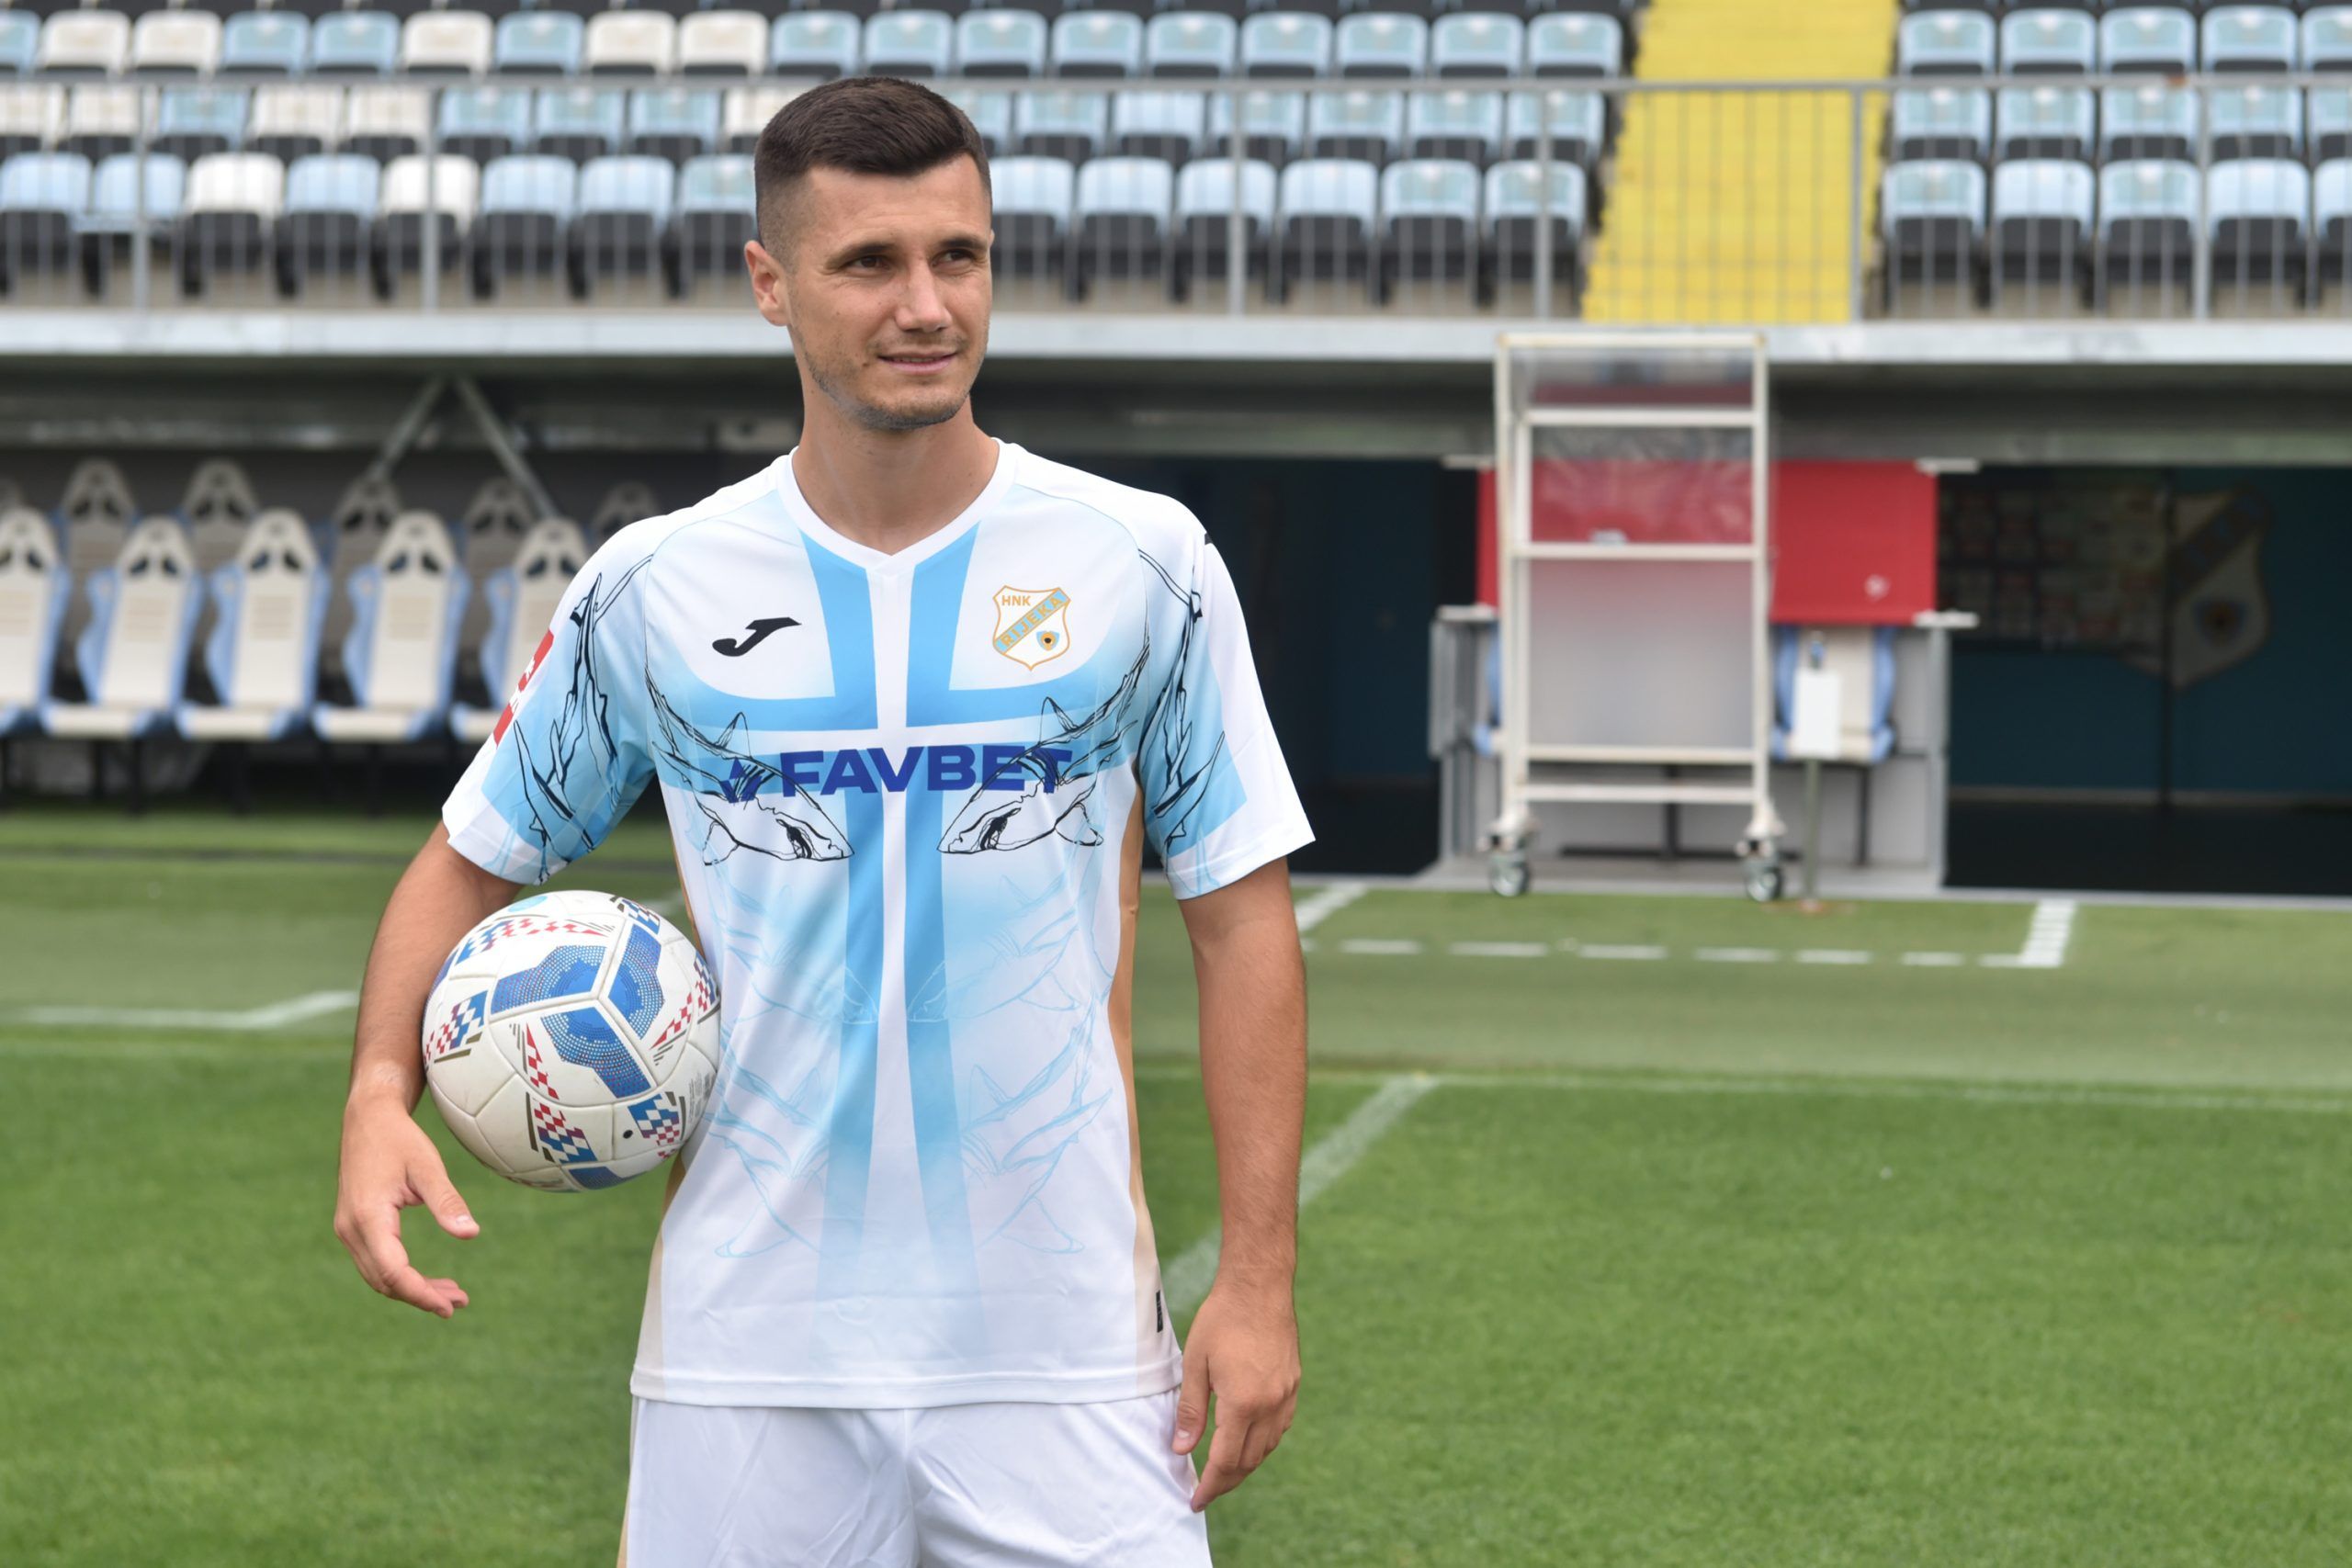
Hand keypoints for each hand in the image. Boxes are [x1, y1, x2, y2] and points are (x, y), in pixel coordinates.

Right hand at [333, 1090, 477, 1317]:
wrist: (367, 1118)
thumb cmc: (400, 1140)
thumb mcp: (428, 1167)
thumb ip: (447, 1202)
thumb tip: (471, 1234)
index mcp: (368, 1217)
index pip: (393, 1271)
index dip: (421, 1293)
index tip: (449, 1306)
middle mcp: (351, 1229)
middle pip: (384, 1280)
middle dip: (420, 1296)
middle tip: (460, 1302)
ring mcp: (348, 1229)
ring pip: (378, 1275)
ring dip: (412, 1288)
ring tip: (452, 1294)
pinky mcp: (353, 1227)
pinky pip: (375, 1262)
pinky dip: (400, 1275)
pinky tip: (427, 1278)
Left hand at [1171, 1280, 1299, 1511]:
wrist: (1260, 1287)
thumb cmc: (1222, 1319)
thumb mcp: (1195, 1363)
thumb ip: (1191, 1410)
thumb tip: (1182, 1449)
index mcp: (1243, 1403)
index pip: (1225, 1461)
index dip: (1209, 1486)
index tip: (1195, 1501)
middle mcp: (1270, 1406)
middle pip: (1248, 1461)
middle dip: (1226, 1482)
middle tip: (1205, 1492)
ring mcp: (1286, 1396)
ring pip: (1267, 1447)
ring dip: (1245, 1464)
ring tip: (1222, 1471)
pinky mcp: (1293, 1385)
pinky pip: (1279, 1428)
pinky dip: (1262, 1443)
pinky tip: (1247, 1440)